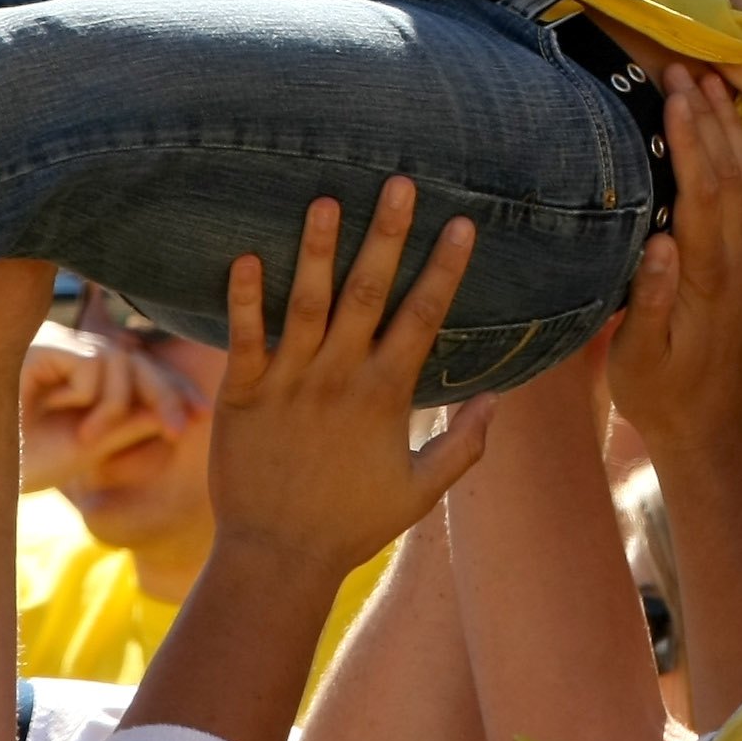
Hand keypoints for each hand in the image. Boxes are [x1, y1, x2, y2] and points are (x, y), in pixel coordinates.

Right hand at [20, 320, 206, 491]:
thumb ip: (134, 420)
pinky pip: (93, 365)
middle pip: (136, 356)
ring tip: (89, 440)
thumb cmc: (28, 461)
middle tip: (183, 428)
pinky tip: (68, 421)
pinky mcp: (40, 345)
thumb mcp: (94, 444)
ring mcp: (54, 346)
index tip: (202, 415)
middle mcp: (69, 353)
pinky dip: (93, 400)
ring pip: (119, 359)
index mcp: (82, 374)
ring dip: (116, 406)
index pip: (139, 367)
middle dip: (166, 391)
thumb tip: (185, 406)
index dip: (171, 389)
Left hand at [209, 183, 493, 583]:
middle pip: (369, 294)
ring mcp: (289, 384)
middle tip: (400, 183)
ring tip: (326, 199)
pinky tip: (244, 255)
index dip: (445, 268)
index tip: (463, 222)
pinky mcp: (242, 395)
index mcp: (385, 395)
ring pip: (305, 304)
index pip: (423, 317)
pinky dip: (244, 299)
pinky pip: (244, 338)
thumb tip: (499, 400)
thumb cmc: (351, 524)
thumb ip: (464, 445)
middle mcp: (340, 379)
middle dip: (388, 236)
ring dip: (316, 250)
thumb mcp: (421, 491)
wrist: (277, 557)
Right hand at [609, 70, 741, 443]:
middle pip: (727, 172)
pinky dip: (733, 147)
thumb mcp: (643, 361)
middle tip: (688, 59)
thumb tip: (658, 246)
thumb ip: (649, 304)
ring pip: (741, 176)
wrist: (712, 428)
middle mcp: (736, 259)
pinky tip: (724, 115)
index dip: (692, 141)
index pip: (705, 195)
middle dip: (709, 113)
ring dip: (724, 122)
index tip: (678, 91)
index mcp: (711, 278)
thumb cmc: (663, 395)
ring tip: (707, 70)